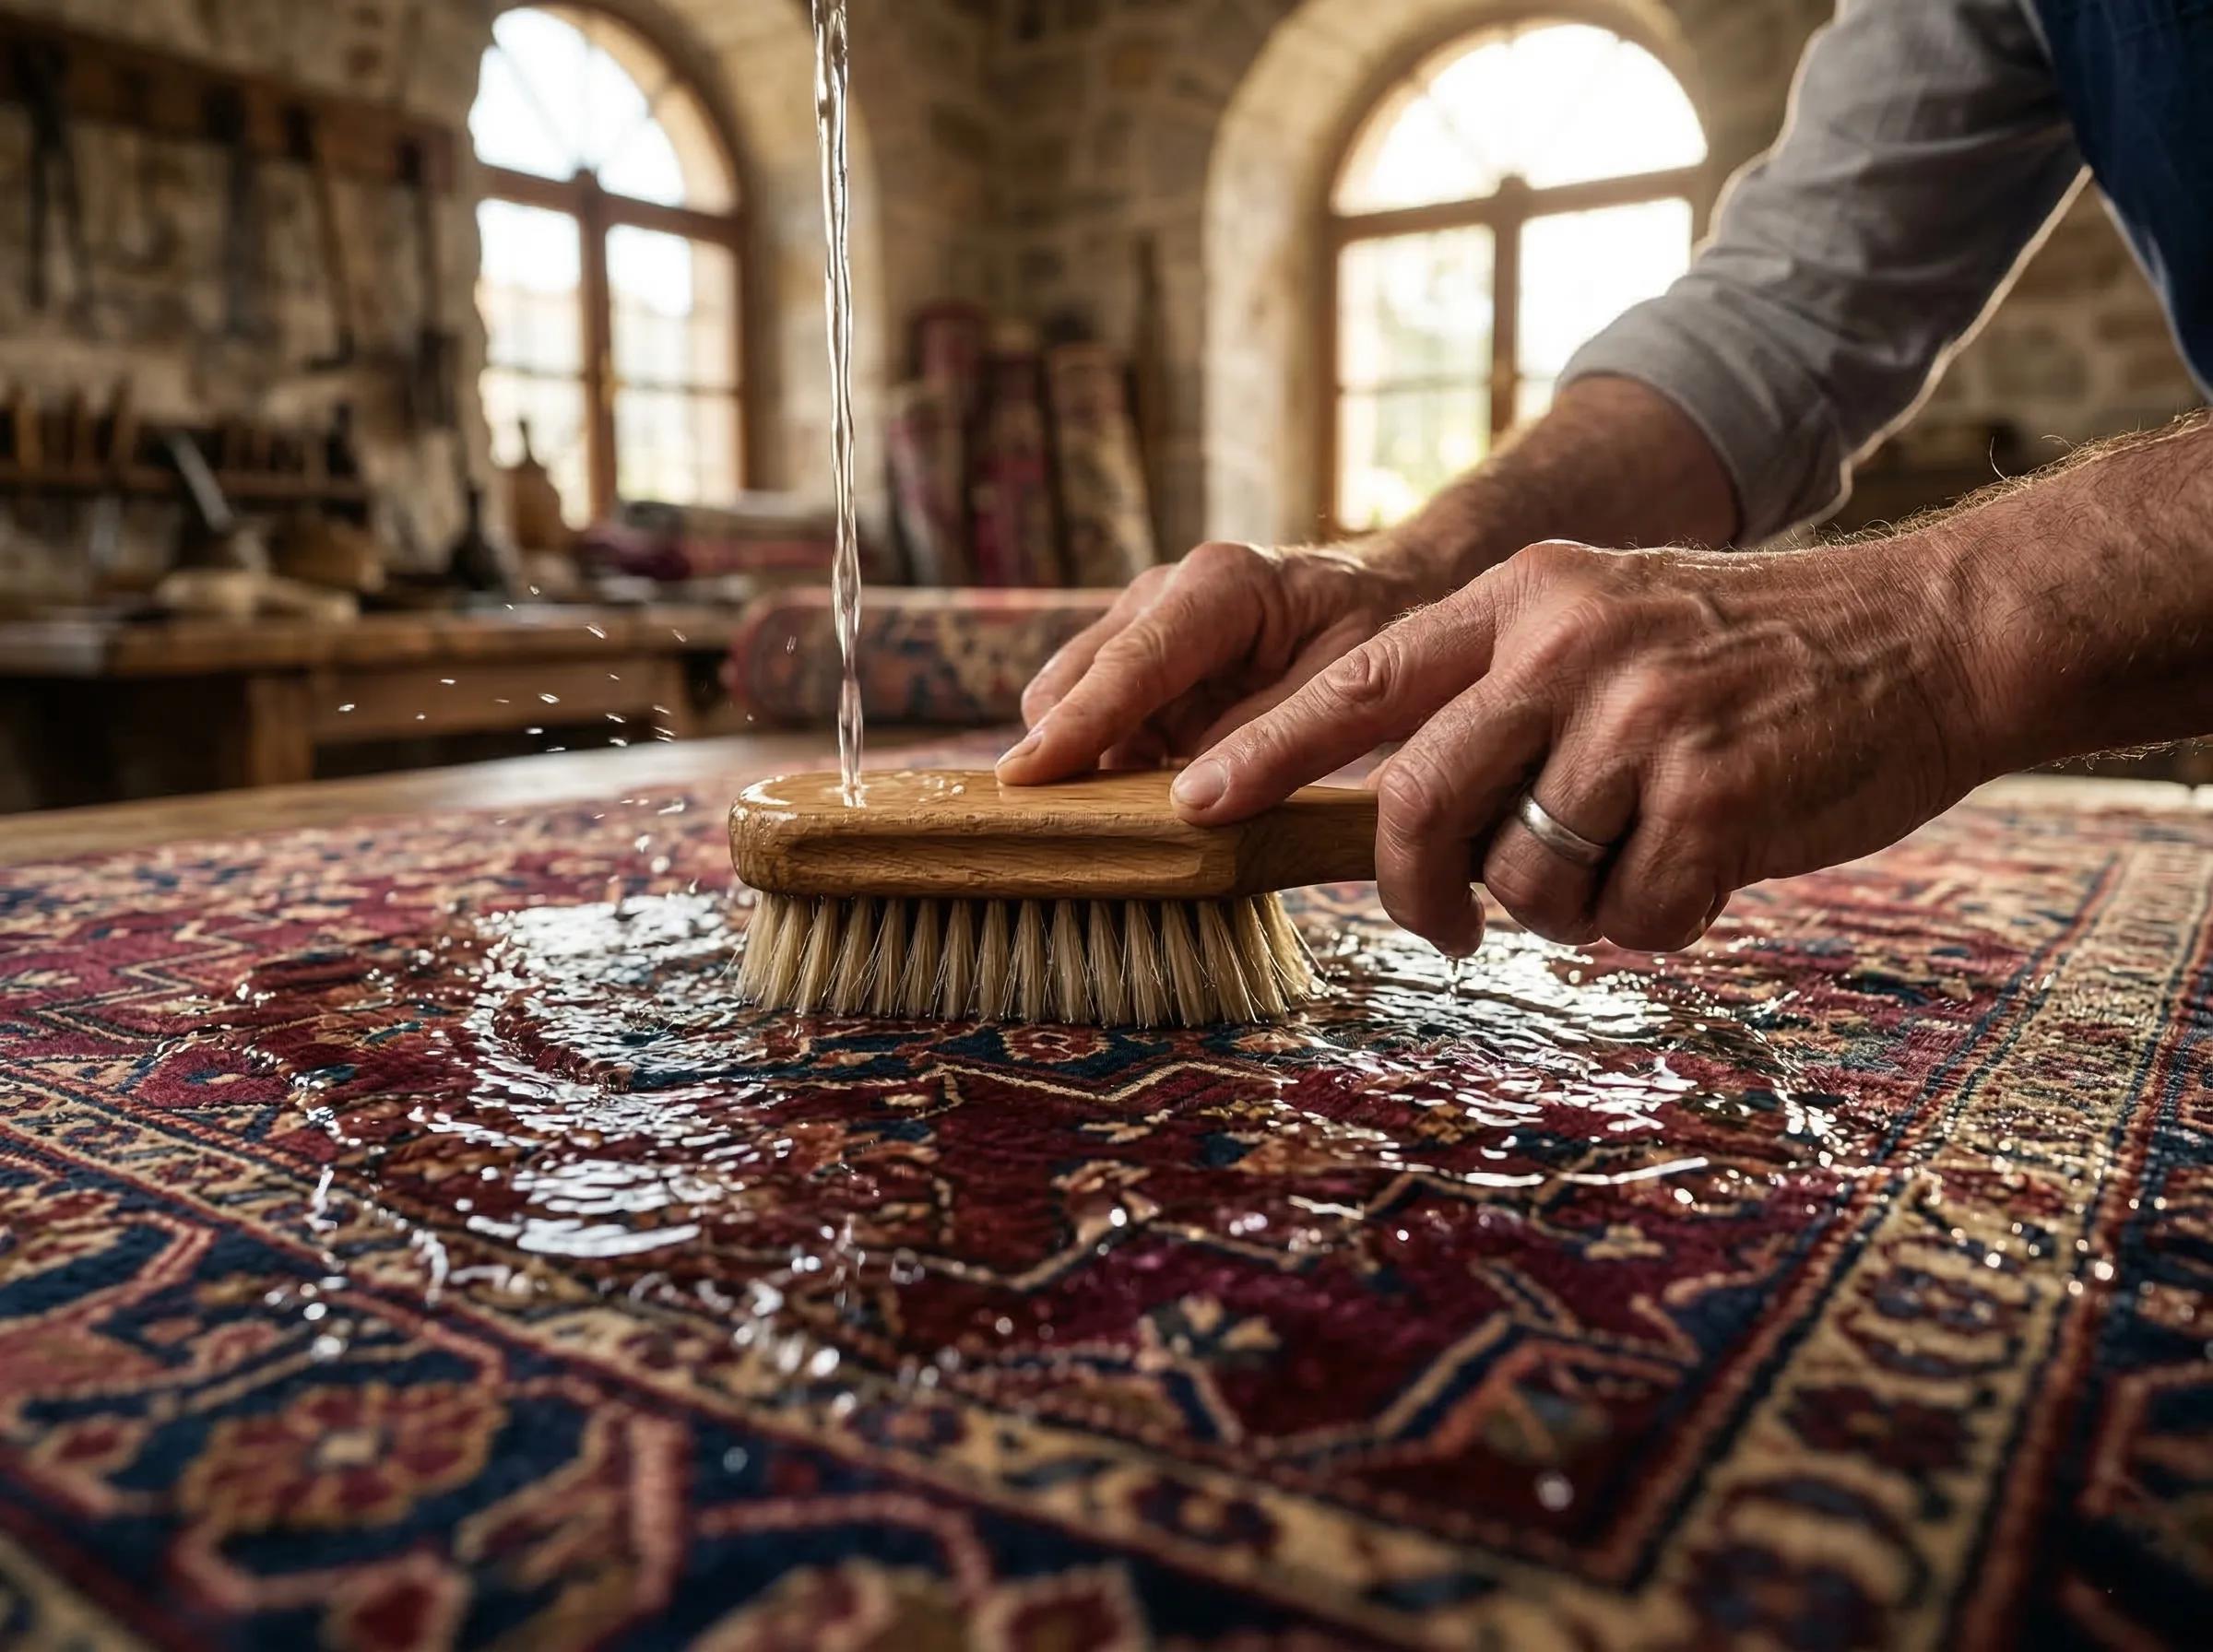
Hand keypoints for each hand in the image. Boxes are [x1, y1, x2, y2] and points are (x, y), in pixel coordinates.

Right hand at [996, 541, 1425, 779]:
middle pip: (1075, 678)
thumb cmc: (1371, 629)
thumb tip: (1195, 798)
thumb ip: (1273, 733)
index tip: (1025, 775)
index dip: (1078, 724)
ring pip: (1069, 699)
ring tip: (1118, 819)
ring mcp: (1142, 624)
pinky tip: (1142, 797)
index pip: (1132, 662)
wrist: (1376, 593)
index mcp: (1220, 585)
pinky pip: (1098, 720)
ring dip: (1083, 762)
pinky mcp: (1138, 663)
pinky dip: (1106, 763)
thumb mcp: (1351, 679)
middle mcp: (1164, 593)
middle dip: (1059, 749)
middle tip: (1064, 828)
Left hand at [1166, 536, 1989, 954]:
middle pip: (1417, 803)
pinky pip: (1629, 917)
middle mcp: (1569, 643)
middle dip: (1416, 890)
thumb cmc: (1750, 653)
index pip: (1362, 678)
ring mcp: (1641, 717)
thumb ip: (1503, 692)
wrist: (1928, 635)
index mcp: (1526, 595)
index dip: (1268, 749)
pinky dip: (1659, 920)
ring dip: (1573, 903)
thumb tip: (1396, 811)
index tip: (1194, 802)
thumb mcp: (1607, 620)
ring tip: (1638, 854)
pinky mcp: (1713, 795)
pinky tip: (1706, 867)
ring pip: (1526, 878)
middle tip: (1444, 924)